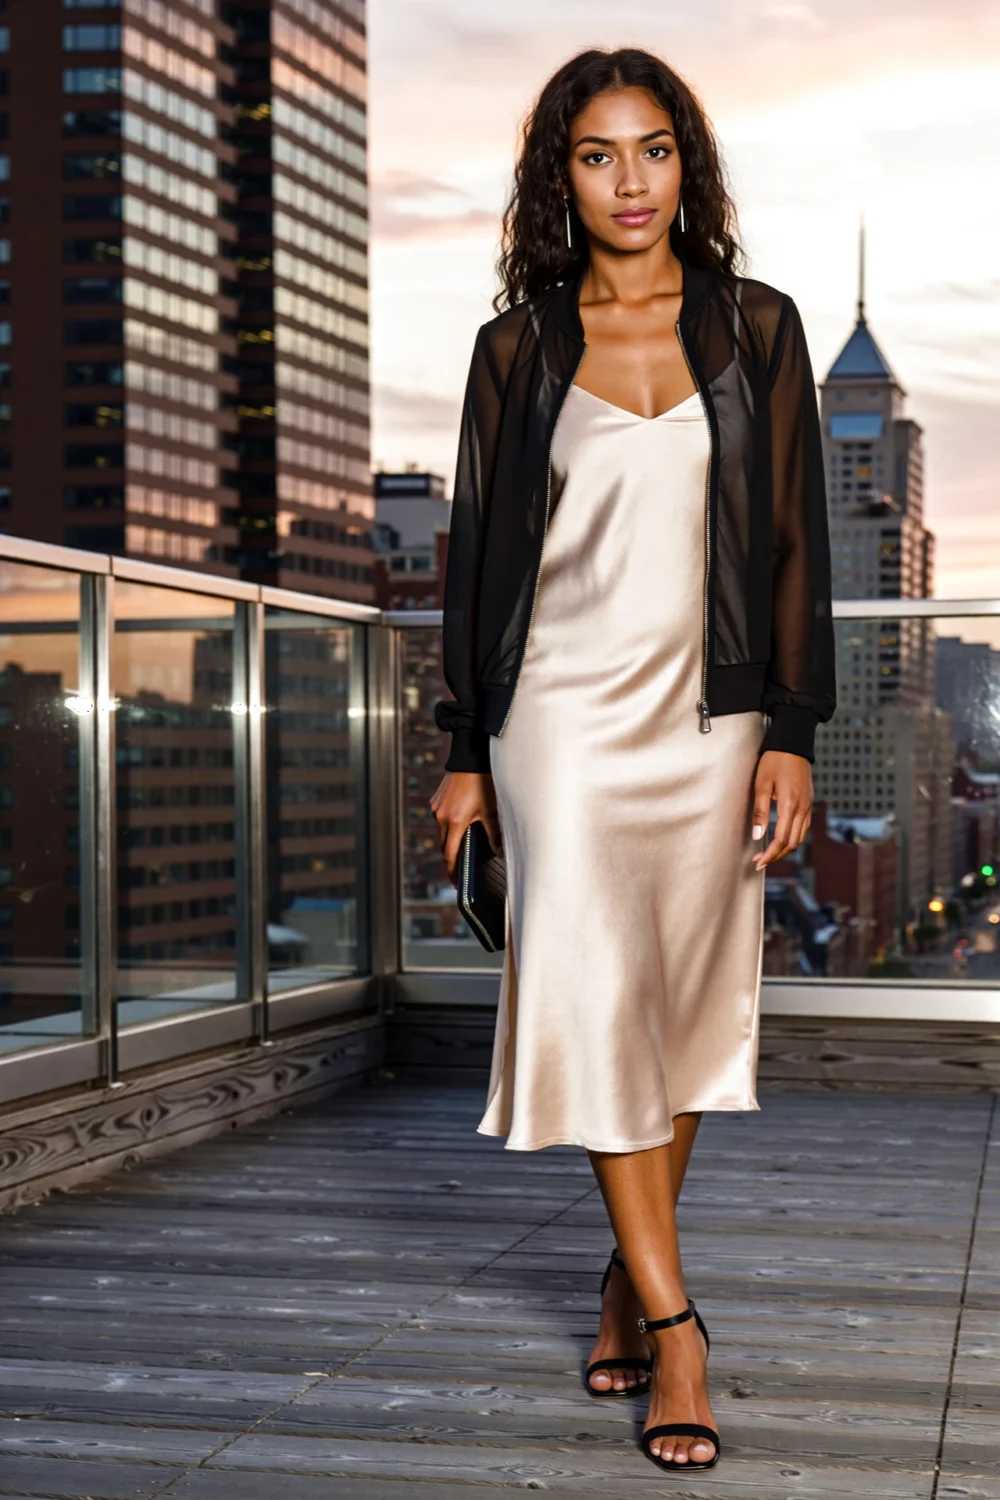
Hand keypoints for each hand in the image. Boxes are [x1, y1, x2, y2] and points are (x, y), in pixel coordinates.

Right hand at [429, 770, 503, 885]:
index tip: (456, 882)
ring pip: (442, 831)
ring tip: (464, 842)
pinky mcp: (436, 800)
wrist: (470, 758)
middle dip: (452, 856)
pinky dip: (449, 825)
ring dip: (450, 839)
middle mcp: (441, 816)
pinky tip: (461, 821)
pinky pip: (440, 818)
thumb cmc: (482, 783)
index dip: (452, 871)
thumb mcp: (491, 811)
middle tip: (461, 866)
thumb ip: (494, 834)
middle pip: (444, 845)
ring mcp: (436, 807)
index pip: (450, 854)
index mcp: (454, 822)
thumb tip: (499, 852)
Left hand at [751, 750, 811, 871]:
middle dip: (776, 855)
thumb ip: (760, 812)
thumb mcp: (761, 785)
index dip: (770, 854)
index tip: (758, 862)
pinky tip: (782, 838)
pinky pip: (804, 827)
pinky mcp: (808, 802)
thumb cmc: (774, 761)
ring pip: (800, 837)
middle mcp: (803, 808)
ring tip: (769, 853)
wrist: (793, 744)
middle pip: (793, 843)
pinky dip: (793, 838)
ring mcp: (808, 806)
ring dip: (785, 849)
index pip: (781, 840)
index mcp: (790, 805)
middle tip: (760, 861)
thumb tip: (757, 835)